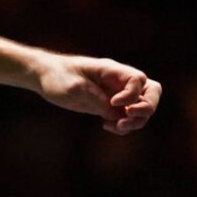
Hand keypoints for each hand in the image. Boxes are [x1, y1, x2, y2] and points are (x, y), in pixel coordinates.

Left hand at [34, 53, 161, 134]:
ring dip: (136, 121)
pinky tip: (106, 126)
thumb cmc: (57, 76)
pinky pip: (126, 118)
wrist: (45, 77)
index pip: (138, 79)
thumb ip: (94, 98)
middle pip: (151, 92)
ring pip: (142, 108)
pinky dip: (123, 126)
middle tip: (127, 118)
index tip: (113, 103)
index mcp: (111, 70)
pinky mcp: (108, 106)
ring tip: (117, 126)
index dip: (132, 95)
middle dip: (147, 107)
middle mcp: (118, 81)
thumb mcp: (73, 87)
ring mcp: (115, 94)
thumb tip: (113, 113)